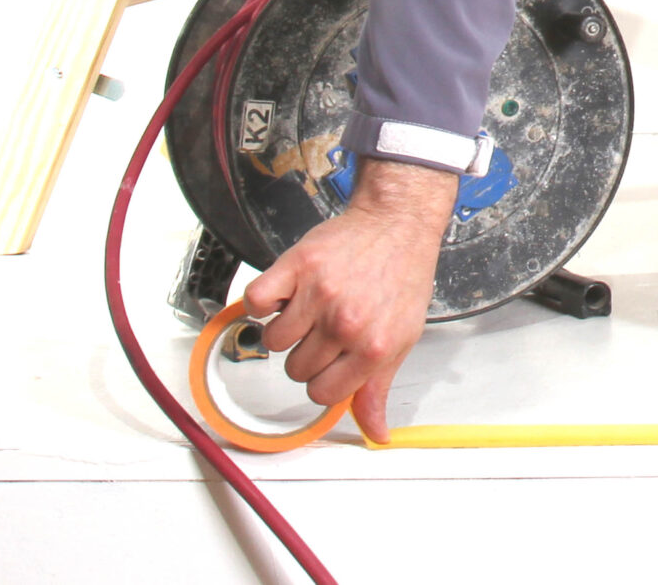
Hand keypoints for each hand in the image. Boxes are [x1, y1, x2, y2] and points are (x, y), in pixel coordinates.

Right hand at [238, 158, 455, 443]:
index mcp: (373, 347)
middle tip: (324, 329)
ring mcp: (319, 293)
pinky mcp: (297, 266)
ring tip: (307, 310)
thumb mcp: (402, 338)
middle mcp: (345, 323)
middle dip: (307, 355)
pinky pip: (255, 301)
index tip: (330, 363)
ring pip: (274, 342)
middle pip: (297, 370)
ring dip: (285, 330)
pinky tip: (284, 295)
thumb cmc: (402, 278)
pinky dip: (261, 302)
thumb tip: (374, 434)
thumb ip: (378, 388)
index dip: (323, 381)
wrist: (397, 225)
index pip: (322, 394)